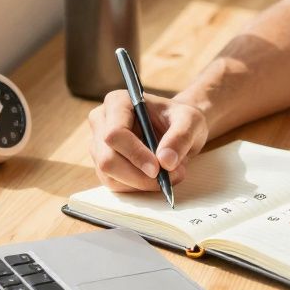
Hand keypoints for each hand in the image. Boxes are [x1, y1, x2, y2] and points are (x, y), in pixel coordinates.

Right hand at [87, 91, 208, 192]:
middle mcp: (102, 121)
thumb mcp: (190, 121)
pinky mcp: (103, 164)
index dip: (135, 154)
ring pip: (109, 175)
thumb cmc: (181, 118)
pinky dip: (137, 187)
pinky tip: (155, 179)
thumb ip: (180, 137)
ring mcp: (99, 144)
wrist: (178, 128)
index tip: (157, 168)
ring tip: (169, 176)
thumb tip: (165, 162)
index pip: (115, 133)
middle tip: (168, 178)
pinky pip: (114, 184)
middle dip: (138, 175)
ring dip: (140, 183)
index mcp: (118, 102)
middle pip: (107, 158)